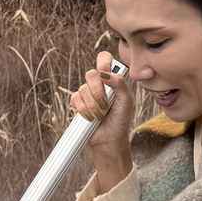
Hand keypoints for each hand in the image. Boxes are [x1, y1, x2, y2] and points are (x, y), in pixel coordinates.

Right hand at [71, 51, 134, 176]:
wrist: (108, 141)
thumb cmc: (120, 122)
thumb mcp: (126, 102)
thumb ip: (120, 84)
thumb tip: (105, 73)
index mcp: (112, 80)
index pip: (104, 60)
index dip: (102, 62)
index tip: (104, 72)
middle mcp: (99, 85)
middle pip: (91, 74)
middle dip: (98, 91)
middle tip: (105, 104)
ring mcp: (87, 94)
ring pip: (83, 89)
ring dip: (93, 106)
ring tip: (100, 115)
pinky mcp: (78, 104)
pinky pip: (75, 99)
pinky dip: (83, 110)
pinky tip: (90, 118)